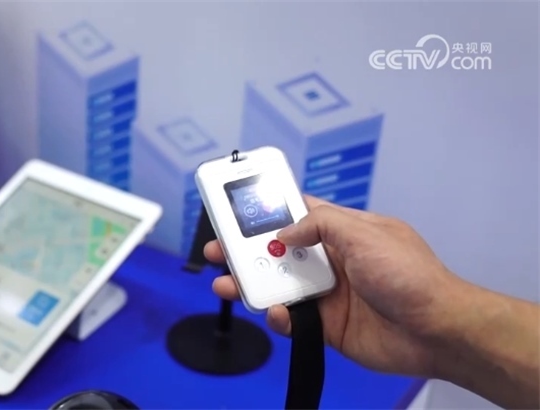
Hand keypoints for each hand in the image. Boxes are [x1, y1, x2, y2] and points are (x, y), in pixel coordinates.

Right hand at [207, 196, 464, 377]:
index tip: (238, 208)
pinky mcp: (327, 326)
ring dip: (251, 284)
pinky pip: (292, 320)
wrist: (437, 332)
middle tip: (218, 250)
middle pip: (278, 253)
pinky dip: (278, 317)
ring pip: (279, 286)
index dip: (268, 211)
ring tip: (225, 284)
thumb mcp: (364, 234)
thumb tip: (283, 235)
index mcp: (343, 232)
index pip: (298, 214)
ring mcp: (328, 294)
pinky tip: (276, 313)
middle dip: (246, 251)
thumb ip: (319, 225)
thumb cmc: (411, 276)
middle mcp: (332, 261)